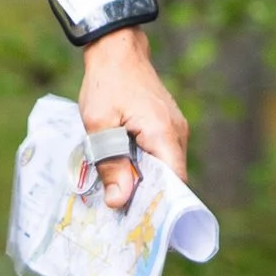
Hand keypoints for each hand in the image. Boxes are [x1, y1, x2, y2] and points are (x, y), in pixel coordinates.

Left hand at [79, 29, 187, 210]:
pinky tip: (122, 174)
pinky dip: (144, 167)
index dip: (163, 208)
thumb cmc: (106, 83)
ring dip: (145, 182)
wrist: (116, 49)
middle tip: (125, 220)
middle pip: (170, 180)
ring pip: (164, 168)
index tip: (144, 226)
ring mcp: (173, 129)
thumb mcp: (99, 125)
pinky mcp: (165, 126)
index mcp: (164, 134)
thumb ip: (110, 163)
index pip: (176, 184)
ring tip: (119, 199)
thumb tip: (119, 201)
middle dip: (149, 199)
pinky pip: (159, 155)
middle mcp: (176, 134)